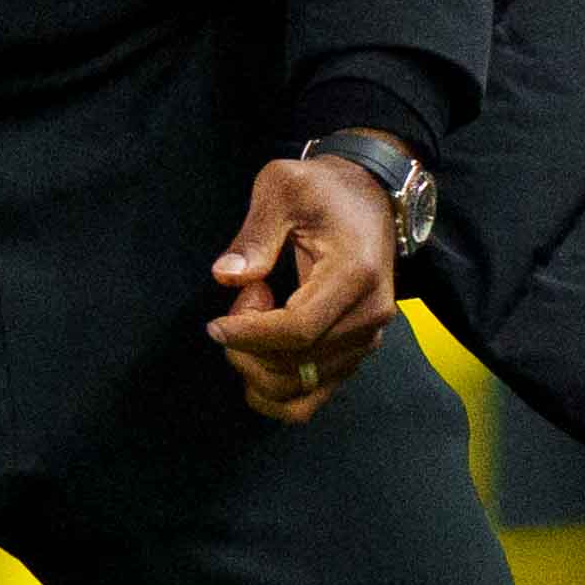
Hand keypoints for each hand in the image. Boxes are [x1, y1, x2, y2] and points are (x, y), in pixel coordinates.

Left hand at [206, 154, 399, 424]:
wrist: (369, 194)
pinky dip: (276, 390)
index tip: (214, 324)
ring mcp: (368, 338)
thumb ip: (255, 234)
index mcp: (355, 275)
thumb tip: (226, 276)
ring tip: (253, 319)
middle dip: (249, 346)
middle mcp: (370, 314)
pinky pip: (314, 396)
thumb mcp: (282, 188)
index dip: (249, 335)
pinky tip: (258, 356)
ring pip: (302, 388)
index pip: (299, 331)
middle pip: (298, 364)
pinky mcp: (358, 350)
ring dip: (259, 366)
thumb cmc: (323, 188)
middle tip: (242, 299)